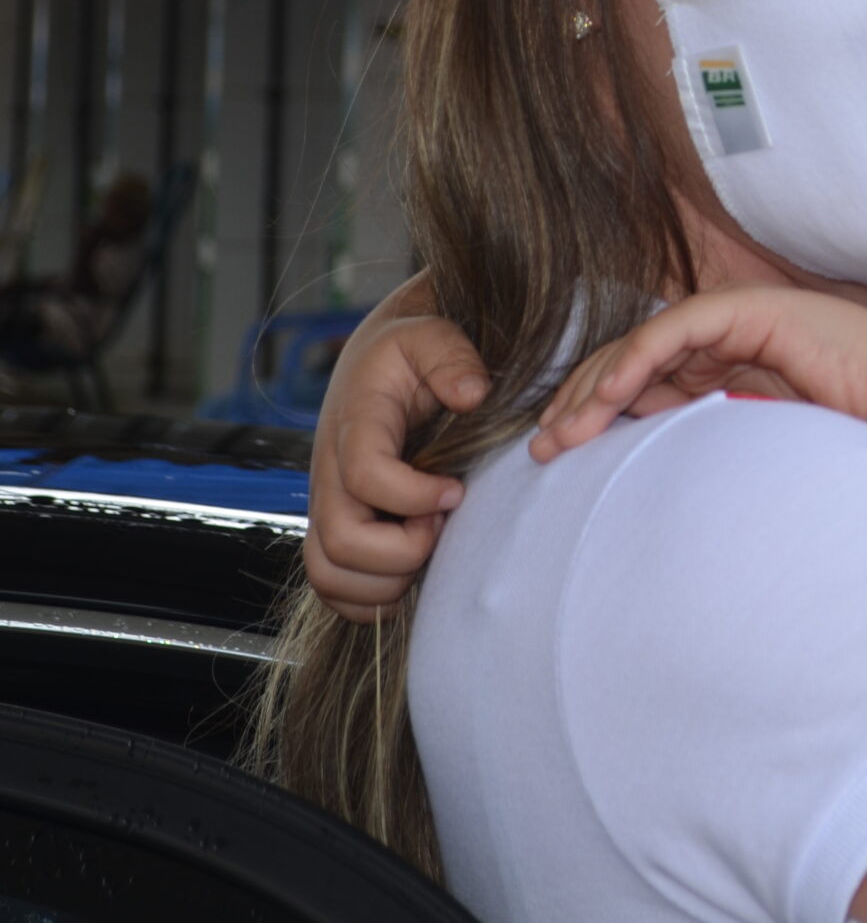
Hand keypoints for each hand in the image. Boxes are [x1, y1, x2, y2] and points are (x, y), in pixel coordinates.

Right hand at [305, 313, 489, 621]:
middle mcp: (330, 473)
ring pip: (328, 575)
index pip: (365, 476)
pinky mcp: (334, 528)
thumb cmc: (411, 354)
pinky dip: (371, 596)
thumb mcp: (431, 335)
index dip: (414, 496)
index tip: (456, 491)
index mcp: (355, 425)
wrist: (378, 365)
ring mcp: (328, 506)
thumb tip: (473, 394)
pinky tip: (414, 566)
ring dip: (387, 579)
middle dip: (403, 550)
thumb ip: (451, 356)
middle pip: (339, 542)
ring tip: (429, 545)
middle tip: (443, 526)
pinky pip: (334, 586)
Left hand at [529, 285, 866, 461]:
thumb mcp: (753, 448)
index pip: (643, 382)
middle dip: (582, 402)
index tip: (559, 451)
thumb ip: (708, 447)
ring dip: (598, 388)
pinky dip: (637, 361)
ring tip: (566, 431)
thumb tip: (652, 487)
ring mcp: (733, 319)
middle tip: (544, 447)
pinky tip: (609, 397)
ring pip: (642, 345)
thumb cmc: (847, 436)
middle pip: (631, 362)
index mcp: (723, 368)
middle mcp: (721, 339)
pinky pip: (675, 332)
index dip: (596, 412)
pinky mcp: (746, 309)